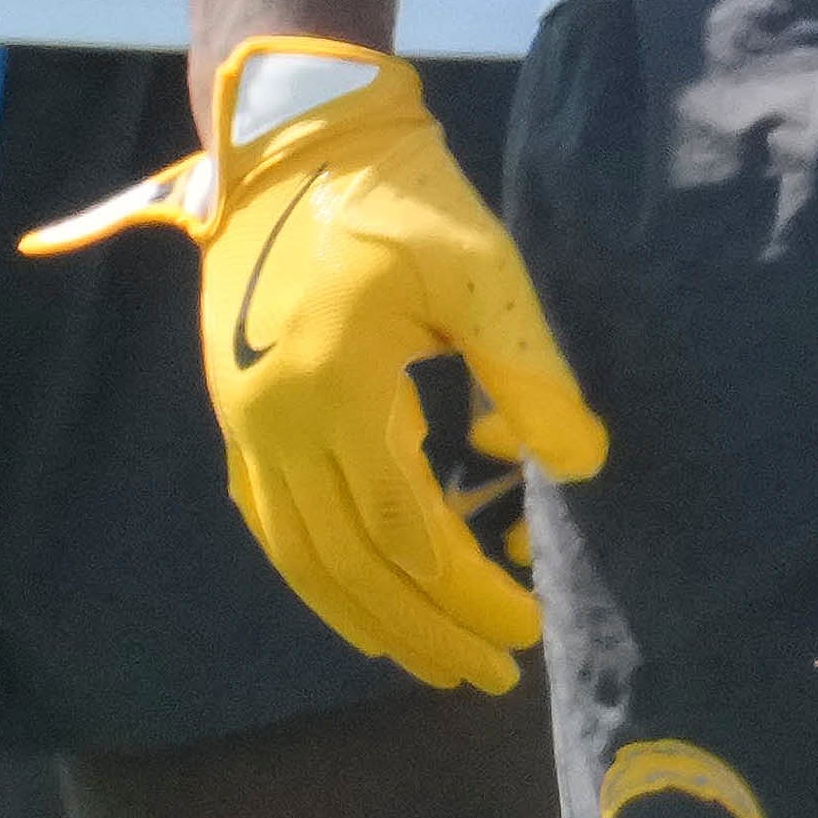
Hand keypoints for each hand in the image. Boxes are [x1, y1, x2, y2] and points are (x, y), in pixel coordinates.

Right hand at [24, 41, 612, 691]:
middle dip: (426, 633)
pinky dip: (318, 581)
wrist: (294, 141)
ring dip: (369, 622)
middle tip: (492, 677)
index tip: (530, 626)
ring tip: (433, 666)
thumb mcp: (481, 268)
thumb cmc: (399, 194)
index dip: (470, 594)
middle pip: (352, 569)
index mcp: (335, 392)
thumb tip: (580, 465)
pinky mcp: (237, 416)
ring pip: (303, 561)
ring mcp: (246, 426)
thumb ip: (529, 371)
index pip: (409, 534)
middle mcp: (276, 426)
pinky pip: (272, 528)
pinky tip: (359, 606)